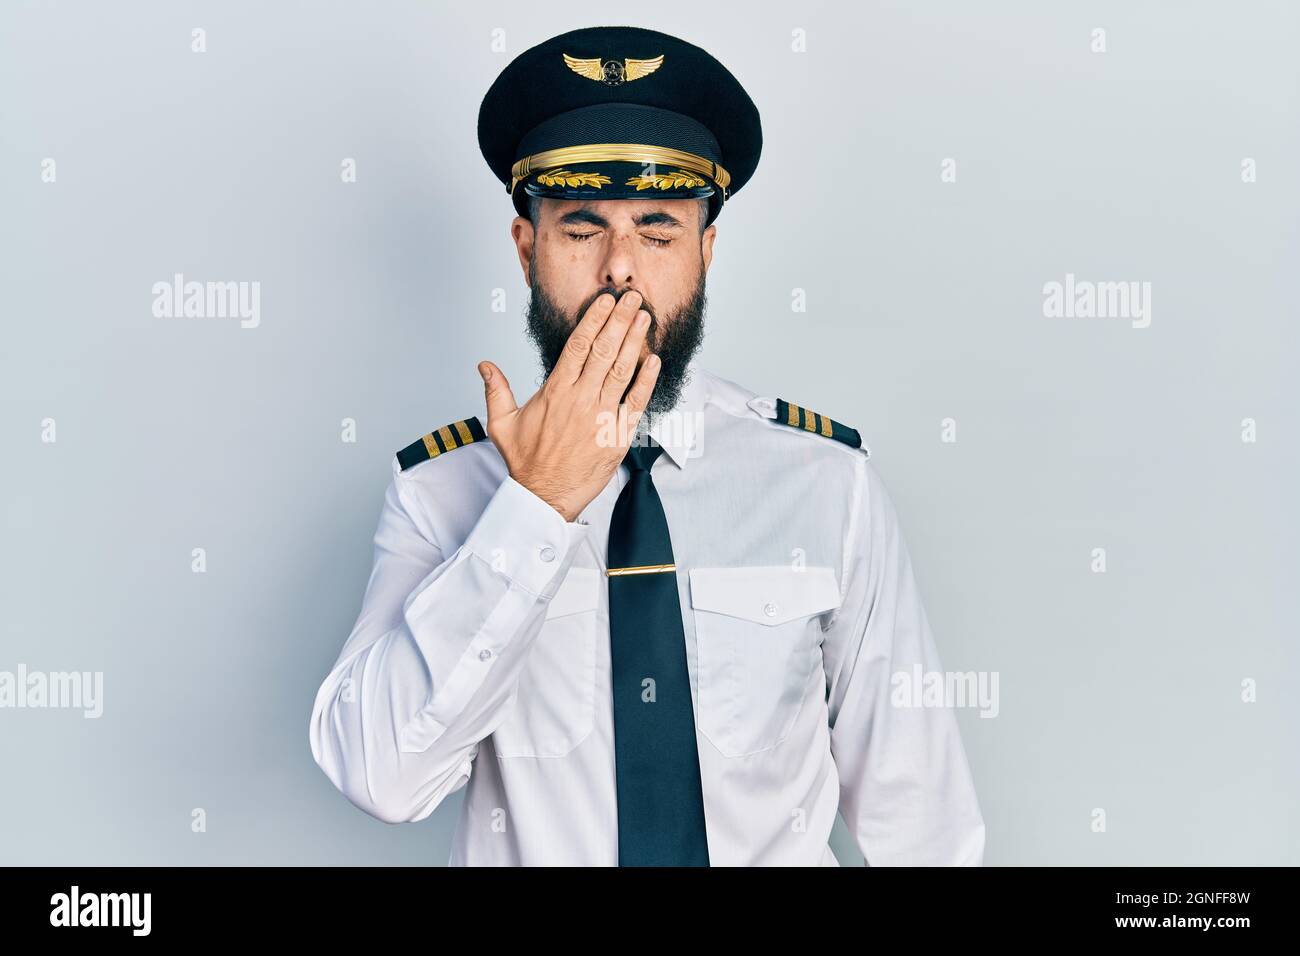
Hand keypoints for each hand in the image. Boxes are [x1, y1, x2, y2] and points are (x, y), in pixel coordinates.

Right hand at [477, 290, 661, 521]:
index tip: (605, 301)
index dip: (594, 319)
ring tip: (644, 319)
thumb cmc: (525, 461)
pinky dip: (646, 381)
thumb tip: (484, 365)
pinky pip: (635, 403)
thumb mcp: (501, 424)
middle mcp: (580, 399)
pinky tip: (654, 361)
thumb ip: (496, 390)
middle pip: (603, 350)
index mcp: (555, 391)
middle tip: (632, 298)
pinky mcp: (617, 436)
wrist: (544, 497)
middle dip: (619, 320)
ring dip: (635, 342)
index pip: (578, 345)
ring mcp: (600, 417)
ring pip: (622, 371)